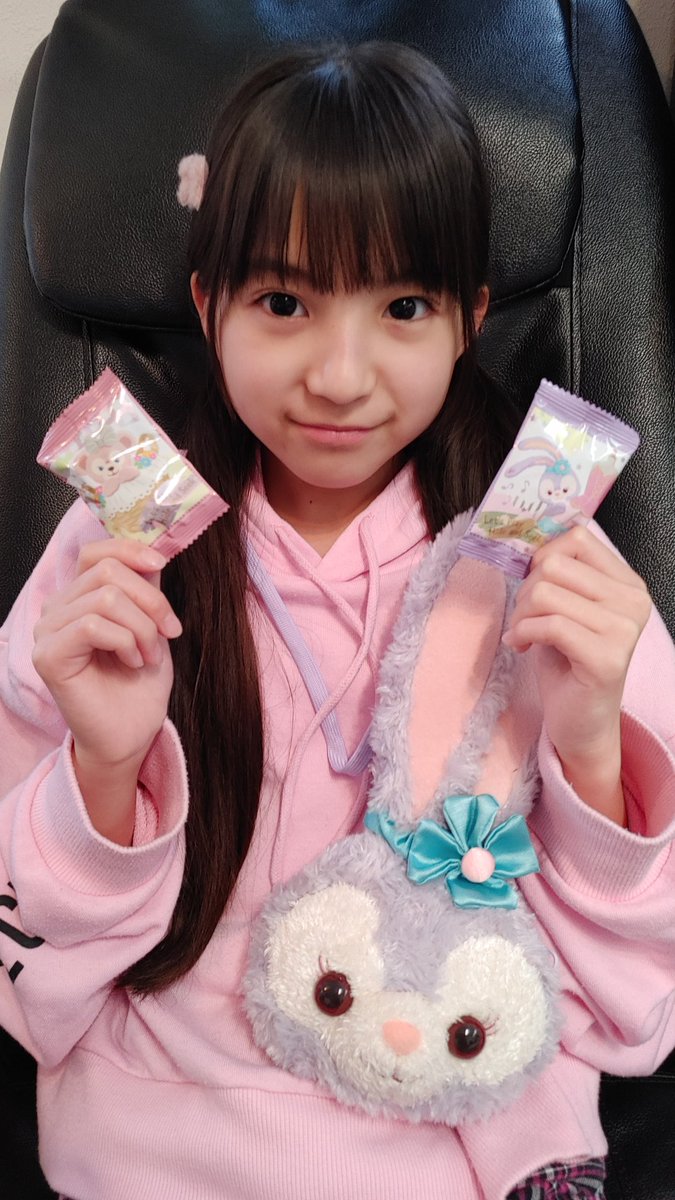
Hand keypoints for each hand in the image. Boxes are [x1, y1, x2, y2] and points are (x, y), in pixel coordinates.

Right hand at [32, 539, 181, 839]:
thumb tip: (152, 553)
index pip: (95, 552)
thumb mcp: (151, 625)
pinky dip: (124, 641)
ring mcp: (48, 632)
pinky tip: (132, 662)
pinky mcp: (48, 656)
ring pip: (104, 598)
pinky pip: (92, 625)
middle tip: (168, 632)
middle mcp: (56, 609)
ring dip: (142, 627)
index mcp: (78, 598)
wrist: (131, 735)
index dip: (130, 550)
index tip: (161, 566)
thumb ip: (145, 588)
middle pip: (107, 572)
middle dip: (150, 600)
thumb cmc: (139, 684)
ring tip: (149, 654)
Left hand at [502, 527, 651, 820]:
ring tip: (524, 634)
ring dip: (521, 615)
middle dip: (525, 590)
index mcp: (627, 583)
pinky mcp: (607, 658)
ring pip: (546, 592)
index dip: (540, 557)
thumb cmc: (568, 662)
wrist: (580, 721)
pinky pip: (550, 625)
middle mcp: (633, 602)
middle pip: (554, 564)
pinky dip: (524, 633)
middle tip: (525, 618)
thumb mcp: (565, 607)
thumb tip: (526, 536)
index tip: (532, 584)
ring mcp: (624, 630)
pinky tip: (524, 647)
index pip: (577, 537)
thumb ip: (558, 572)